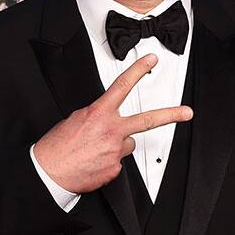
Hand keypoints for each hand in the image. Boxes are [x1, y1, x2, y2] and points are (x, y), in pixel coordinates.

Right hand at [33, 54, 193, 193]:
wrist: (48, 172)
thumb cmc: (57, 147)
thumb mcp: (75, 119)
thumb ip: (96, 116)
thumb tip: (106, 118)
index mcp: (99, 113)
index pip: (122, 86)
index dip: (138, 71)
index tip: (151, 62)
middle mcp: (111, 131)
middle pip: (147, 120)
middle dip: (171, 115)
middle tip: (186, 112)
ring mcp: (115, 151)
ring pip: (127, 144)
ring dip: (116, 145)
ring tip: (96, 150)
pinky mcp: (114, 169)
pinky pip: (117, 162)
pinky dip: (107, 162)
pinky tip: (93, 162)